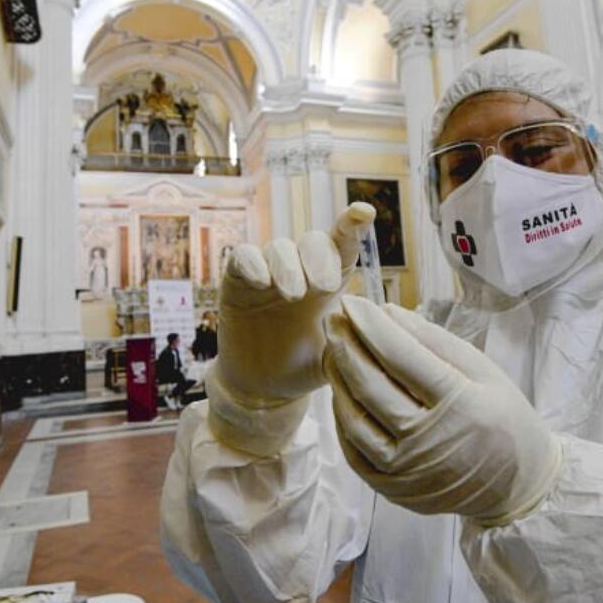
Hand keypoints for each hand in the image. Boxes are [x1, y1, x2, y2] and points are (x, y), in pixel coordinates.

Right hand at [215, 203, 374, 399]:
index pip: (343, 245)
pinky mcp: (237, 282)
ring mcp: (268, 273)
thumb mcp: (336, 356)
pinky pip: (243, 257)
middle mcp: (301, 269)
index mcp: (330, 280)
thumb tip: (357, 316)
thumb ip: (348, 335)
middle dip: (320, 258)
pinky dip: (253, 263)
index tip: (364, 213)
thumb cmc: (305, 366)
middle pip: (313, 241)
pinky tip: (262, 282)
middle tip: (325, 286)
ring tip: (294, 295)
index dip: (352, 225)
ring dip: (289, 267)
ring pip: (279, 248)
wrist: (265, 390)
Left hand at [323, 295, 562, 524]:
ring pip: (354, 419)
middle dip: (345, 345)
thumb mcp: (484, 370)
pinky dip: (342, 417)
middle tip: (333, 319)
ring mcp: (405, 470)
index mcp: (458, 404)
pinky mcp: (391, 489)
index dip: (370, 325)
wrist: (519, 486)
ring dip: (336, 379)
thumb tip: (387, 313)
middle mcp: (427, 440)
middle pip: (370, 385)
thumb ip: (434, 340)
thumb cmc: (505, 420)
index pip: (399, 356)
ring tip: (331, 349)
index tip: (351, 302)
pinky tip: (341, 390)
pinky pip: (353, 450)